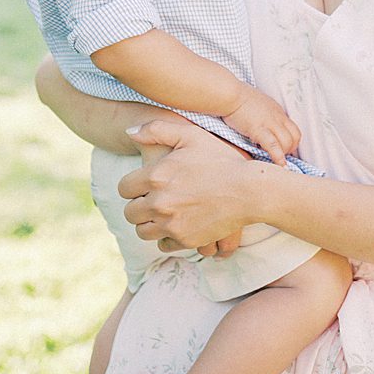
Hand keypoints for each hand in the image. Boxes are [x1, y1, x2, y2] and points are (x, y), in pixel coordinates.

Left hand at [120, 117, 258, 254]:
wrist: (249, 190)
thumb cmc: (221, 159)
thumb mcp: (191, 135)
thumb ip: (157, 129)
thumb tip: (129, 132)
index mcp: (156, 176)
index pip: (124, 189)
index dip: (132, 186)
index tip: (144, 185)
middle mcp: (159, 202)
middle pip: (130, 213)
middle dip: (139, 206)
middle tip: (154, 200)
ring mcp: (171, 224)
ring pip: (143, 231)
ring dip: (150, 223)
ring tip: (164, 213)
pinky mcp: (185, 240)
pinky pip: (163, 244)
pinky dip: (167, 237)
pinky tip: (178, 224)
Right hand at [224, 89, 301, 165]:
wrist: (230, 94)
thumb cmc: (239, 98)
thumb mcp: (259, 104)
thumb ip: (265, 115)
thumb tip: (264, 125)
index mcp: (277, 111)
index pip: (294, 129)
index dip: (292, 142)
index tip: (285, 149)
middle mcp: (277, 117)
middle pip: (295, 137)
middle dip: (290, 150)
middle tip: (281, 156)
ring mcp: (269, 123)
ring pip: (287, 142)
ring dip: (284, 154)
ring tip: (277, 160)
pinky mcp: (258, 129)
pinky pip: (273, 145)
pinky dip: (278, 157)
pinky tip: (279, 164)